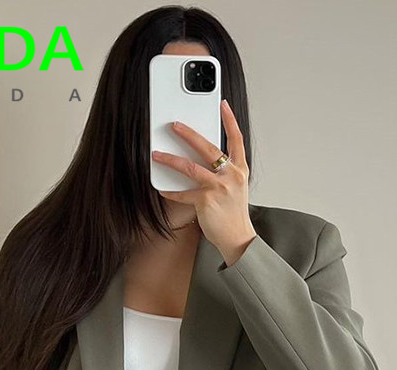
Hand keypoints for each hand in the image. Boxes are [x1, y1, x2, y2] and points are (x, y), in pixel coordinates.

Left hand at [152, 99, 257, 265]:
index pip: (236, 139)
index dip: (230, 120)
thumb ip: (224, 172)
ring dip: (171, 160)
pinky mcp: (206, 201)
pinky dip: (171, 192)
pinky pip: (183, 194)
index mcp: (239, 170)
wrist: (238, 238)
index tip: (223, 104)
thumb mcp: (235, 188)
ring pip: (191, 168)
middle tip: (175, 125)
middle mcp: (230, 175)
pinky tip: (161, 189)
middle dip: (189, 134)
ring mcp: (219, 188)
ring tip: (157, 154)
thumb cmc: (234, 214)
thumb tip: (202, 160)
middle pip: (208, 148)